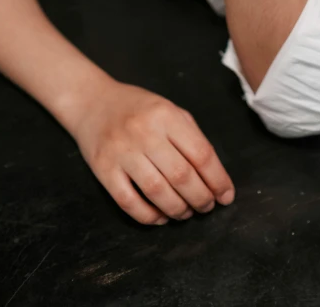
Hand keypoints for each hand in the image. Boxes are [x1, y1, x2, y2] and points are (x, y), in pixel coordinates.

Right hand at [72, 79, 234, 224]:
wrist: (93, 102)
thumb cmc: (138, 108)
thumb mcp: (169, 110)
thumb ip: (191, 137)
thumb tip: (215, 176)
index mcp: (166, 115)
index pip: (201, 154)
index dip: (218, 179)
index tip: (226, 196)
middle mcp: (144, 132)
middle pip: (181, 176)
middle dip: (201, 198)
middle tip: (207, 207)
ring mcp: (121, 152)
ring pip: (157, 192)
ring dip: (178, 209)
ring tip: (187, 213)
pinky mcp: (103, 169)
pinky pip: (129, 202)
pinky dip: (149, 216)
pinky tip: (161, 217)